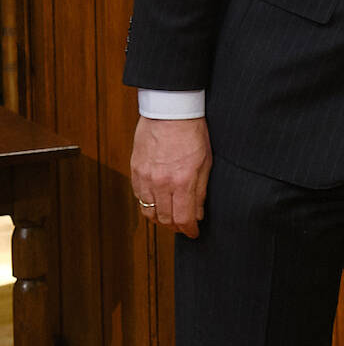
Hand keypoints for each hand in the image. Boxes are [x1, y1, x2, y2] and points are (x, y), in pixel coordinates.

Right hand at [131, 116, 212, 237]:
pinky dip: (148, 205)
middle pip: (165, 219)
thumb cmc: (192, 132)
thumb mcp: (206, 162)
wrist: (170, 112)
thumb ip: (201, 190)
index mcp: (183, 180)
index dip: (189, 230)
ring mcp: (145, 177)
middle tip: (184, 226)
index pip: (184, 218)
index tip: (194, 233)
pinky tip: (157, 203)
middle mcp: (162, 182)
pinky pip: (139, 197)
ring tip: (171, 218)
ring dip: (160, 219)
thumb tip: (199, 213)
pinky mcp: (135, 171)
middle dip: (176, 227)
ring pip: (149, 211)